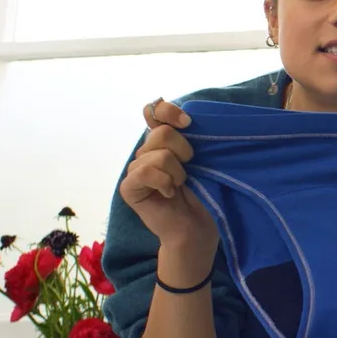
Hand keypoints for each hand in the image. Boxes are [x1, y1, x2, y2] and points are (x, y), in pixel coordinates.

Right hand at [119, 98, 218, 259]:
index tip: (188, 123)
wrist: (199, 227)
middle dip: (184, 151)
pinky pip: (143, 172)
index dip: (168, 111)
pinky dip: (163, 182)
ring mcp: (136, 169)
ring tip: (181, 186)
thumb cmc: (207, 193)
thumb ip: (193, 137)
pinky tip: (169, 194)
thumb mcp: (205, 159)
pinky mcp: (129, 187)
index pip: (154, 110)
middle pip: (162, 133)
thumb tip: (186, 115)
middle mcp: (147, 151)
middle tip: (191, 170)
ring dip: (177, 172)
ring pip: (157, 154)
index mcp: (164, 141)